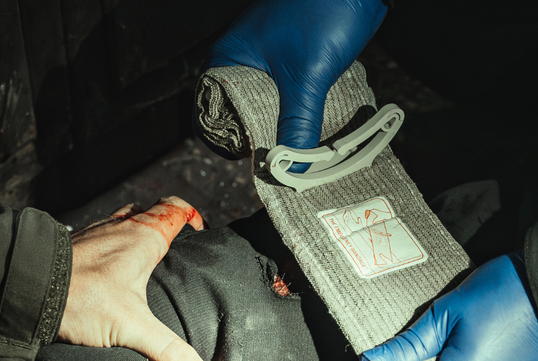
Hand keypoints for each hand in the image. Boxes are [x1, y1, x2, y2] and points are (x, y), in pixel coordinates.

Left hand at [59, 197, 212, 360]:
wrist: (26, 288)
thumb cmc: (80, 297)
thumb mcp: (131, 327)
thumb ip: (167, 352)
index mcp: (142, 237)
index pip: (174, 208)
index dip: (190, 215)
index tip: (199, 230)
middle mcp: (119, 228)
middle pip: (149, 212)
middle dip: (164, 225)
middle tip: (174, 249)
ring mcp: (94, 235)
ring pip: (122, 224)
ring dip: (134, 237)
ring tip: (143, 264)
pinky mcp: (73, 248)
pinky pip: (100, 240)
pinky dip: (110, 251)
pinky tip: (107, 277)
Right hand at [207, 0, 387, 150]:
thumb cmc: (322, 10)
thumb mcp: (307, 76)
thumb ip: (297, 124)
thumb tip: (291, 168)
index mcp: (229, 59)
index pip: (215, 115)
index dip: (234, 145)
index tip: (258, 165)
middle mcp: (244, 62)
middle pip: (247, 116)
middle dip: (267, 142)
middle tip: (285, 167)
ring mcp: (270, 63)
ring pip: (273, 109)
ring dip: (288, 131)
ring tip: (302, 154)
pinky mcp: (295, 64)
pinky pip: (293, 99)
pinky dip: (303, 115)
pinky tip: (315, 132)